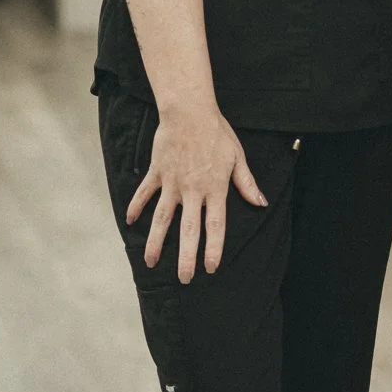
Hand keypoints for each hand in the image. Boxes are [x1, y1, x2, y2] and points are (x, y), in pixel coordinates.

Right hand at [126, 103, 267, 283]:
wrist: (189, 112)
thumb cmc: (217, 133)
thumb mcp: (237, 157)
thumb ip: (246, 183)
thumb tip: (261, 203)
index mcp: (214, 188)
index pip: (215, 225)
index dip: (213, 248)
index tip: (210, 268)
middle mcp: (192, 191)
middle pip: (188, 230)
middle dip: (185, 257)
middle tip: (184, 279)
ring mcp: (172, 183)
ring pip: (162, 219)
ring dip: (156, 242)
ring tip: (151, 262)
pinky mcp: (157, 173)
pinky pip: (145, 194)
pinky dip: (136, 207)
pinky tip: (130, 222)